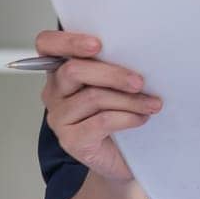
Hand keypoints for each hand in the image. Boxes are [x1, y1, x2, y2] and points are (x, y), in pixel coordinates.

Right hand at [37, 29, 162, 183]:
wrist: (122, 157)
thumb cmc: (120, 113)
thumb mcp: (117, 84)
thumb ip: (116, 65)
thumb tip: (141, 53)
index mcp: (61, 70)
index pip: (47, 45)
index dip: (68, 41)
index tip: (97, 45)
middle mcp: (55, 92)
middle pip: (73, 70)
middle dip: (113, 74)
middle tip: (140, 82)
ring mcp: (59, 117)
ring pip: (92, 97)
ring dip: (129, 99)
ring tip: (152, 104)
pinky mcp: (70, 140)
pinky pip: (100, 122)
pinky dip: (126, 118)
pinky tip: (141, 118)